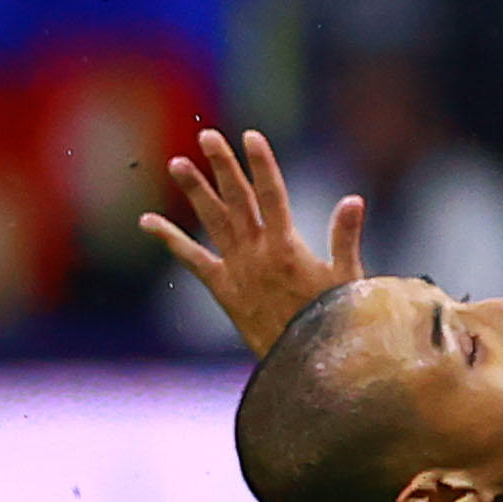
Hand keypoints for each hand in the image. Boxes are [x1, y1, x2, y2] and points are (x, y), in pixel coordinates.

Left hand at [142, 127, 365, 358]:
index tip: (251, 136)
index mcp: (286, 247)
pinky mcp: (222, 289)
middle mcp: (255, 254)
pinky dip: (171, 239)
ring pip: (211, 222)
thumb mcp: (346, 279)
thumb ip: (345, 237)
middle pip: (236, 200)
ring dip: (194, 191)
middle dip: (222, 166)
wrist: (301, 365)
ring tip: (176, 163)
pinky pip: (191, 259)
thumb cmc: (332, 321)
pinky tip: (149, 221)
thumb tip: (352, 199)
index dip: (261, 164)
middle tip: (208, 136)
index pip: (271, 194)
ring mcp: (235, 271)